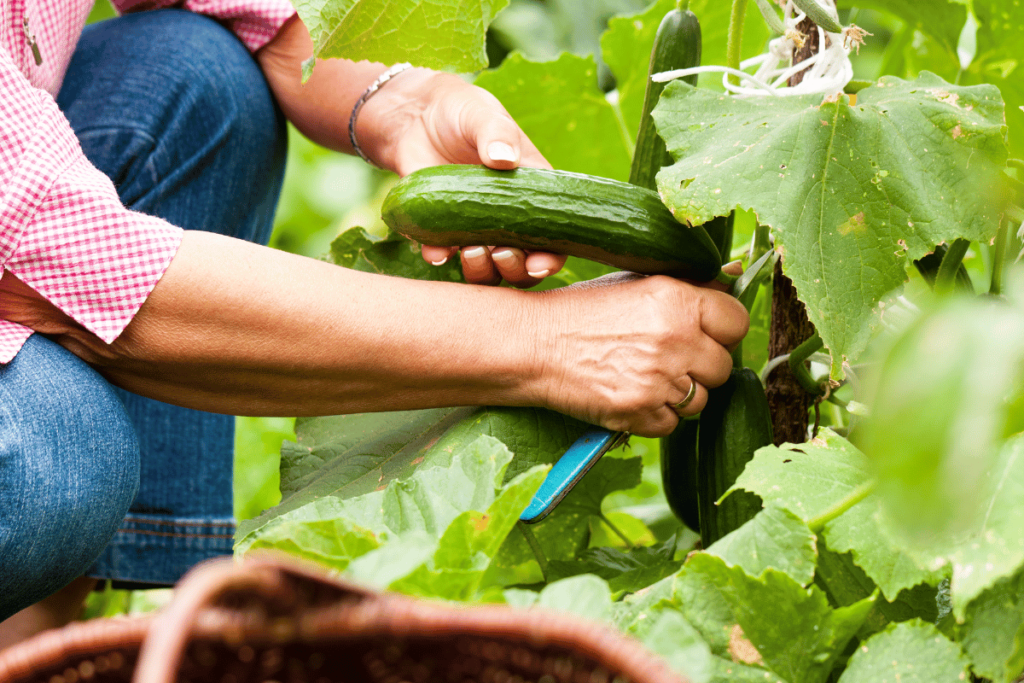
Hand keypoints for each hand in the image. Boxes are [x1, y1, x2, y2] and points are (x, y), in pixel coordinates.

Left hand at [358, 69, 566, 287]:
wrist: (414, 116)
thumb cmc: (462, 111)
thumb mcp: (483, 114)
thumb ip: (497, 133)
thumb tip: (504, 159)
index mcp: (532, 194)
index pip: (553, 237)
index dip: (551, 258)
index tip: (539, 264)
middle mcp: (507, 218)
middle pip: (522, 265)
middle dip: (515, 270)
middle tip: (500, 253)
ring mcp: (474, 227)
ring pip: (487, 270)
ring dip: (482, 272)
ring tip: (470, 252)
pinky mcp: (441, 228)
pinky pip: (443, 255)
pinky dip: (440, 258)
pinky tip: (436, 251)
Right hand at [529, 272, 748, 436]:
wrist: (532, 343)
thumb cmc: (582, 311)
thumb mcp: (634, 285)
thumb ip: (687, 287)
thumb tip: (736, 272)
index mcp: (677, 298)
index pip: (736, 321)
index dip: (721, 329)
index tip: (704, 333)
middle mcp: (675, 338)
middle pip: (722, 366)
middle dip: (700, 365)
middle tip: (666, 358)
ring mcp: (659, 379)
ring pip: (700, 400)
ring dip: (678, 394)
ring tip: (643, 375)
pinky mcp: (640, 412)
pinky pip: (671, 425)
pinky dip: (653, 416)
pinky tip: (628, 394)